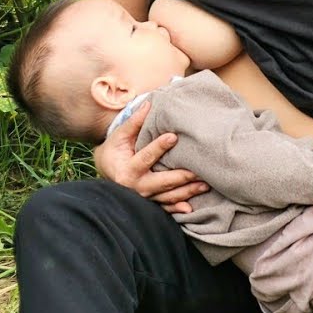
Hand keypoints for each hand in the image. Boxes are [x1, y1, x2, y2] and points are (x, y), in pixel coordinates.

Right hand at [93, 101, 207, 213]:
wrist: (107, 171)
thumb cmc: (115, 150)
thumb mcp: (120, 136)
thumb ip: (134, 122)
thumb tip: (148, 103)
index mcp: (127, 170)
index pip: (145, 157)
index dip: (159, 147)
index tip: (173, 137)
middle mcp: (136, 187)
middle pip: (162, 181)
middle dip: (181, 176)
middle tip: (199, 170)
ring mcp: (144, 197)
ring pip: (168, 196)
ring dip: (187, 192)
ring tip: (205, 185)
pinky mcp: (150, 203)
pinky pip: (165, 208)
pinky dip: (177, 209)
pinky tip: (190, 208)